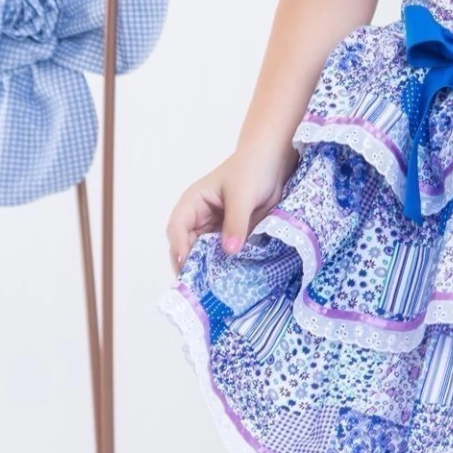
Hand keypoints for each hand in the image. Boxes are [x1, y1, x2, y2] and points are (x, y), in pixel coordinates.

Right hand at [165, 143, 299, 277]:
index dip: (179, 247)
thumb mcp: (243, 195)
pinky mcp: (230, 236)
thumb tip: (229, 251)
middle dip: (191, 265)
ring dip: (208, 269)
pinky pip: (223, 254)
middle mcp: (199, 219)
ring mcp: (214, 229)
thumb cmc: (252, 169)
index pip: (178, 228)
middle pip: (187, 246)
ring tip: (213, 290)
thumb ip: (236, 222)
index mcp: (193, 203)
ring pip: (204, 254)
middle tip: (198, 289)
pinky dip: (224, 266)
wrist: (273, 162)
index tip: (186, 266)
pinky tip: (230, 280)